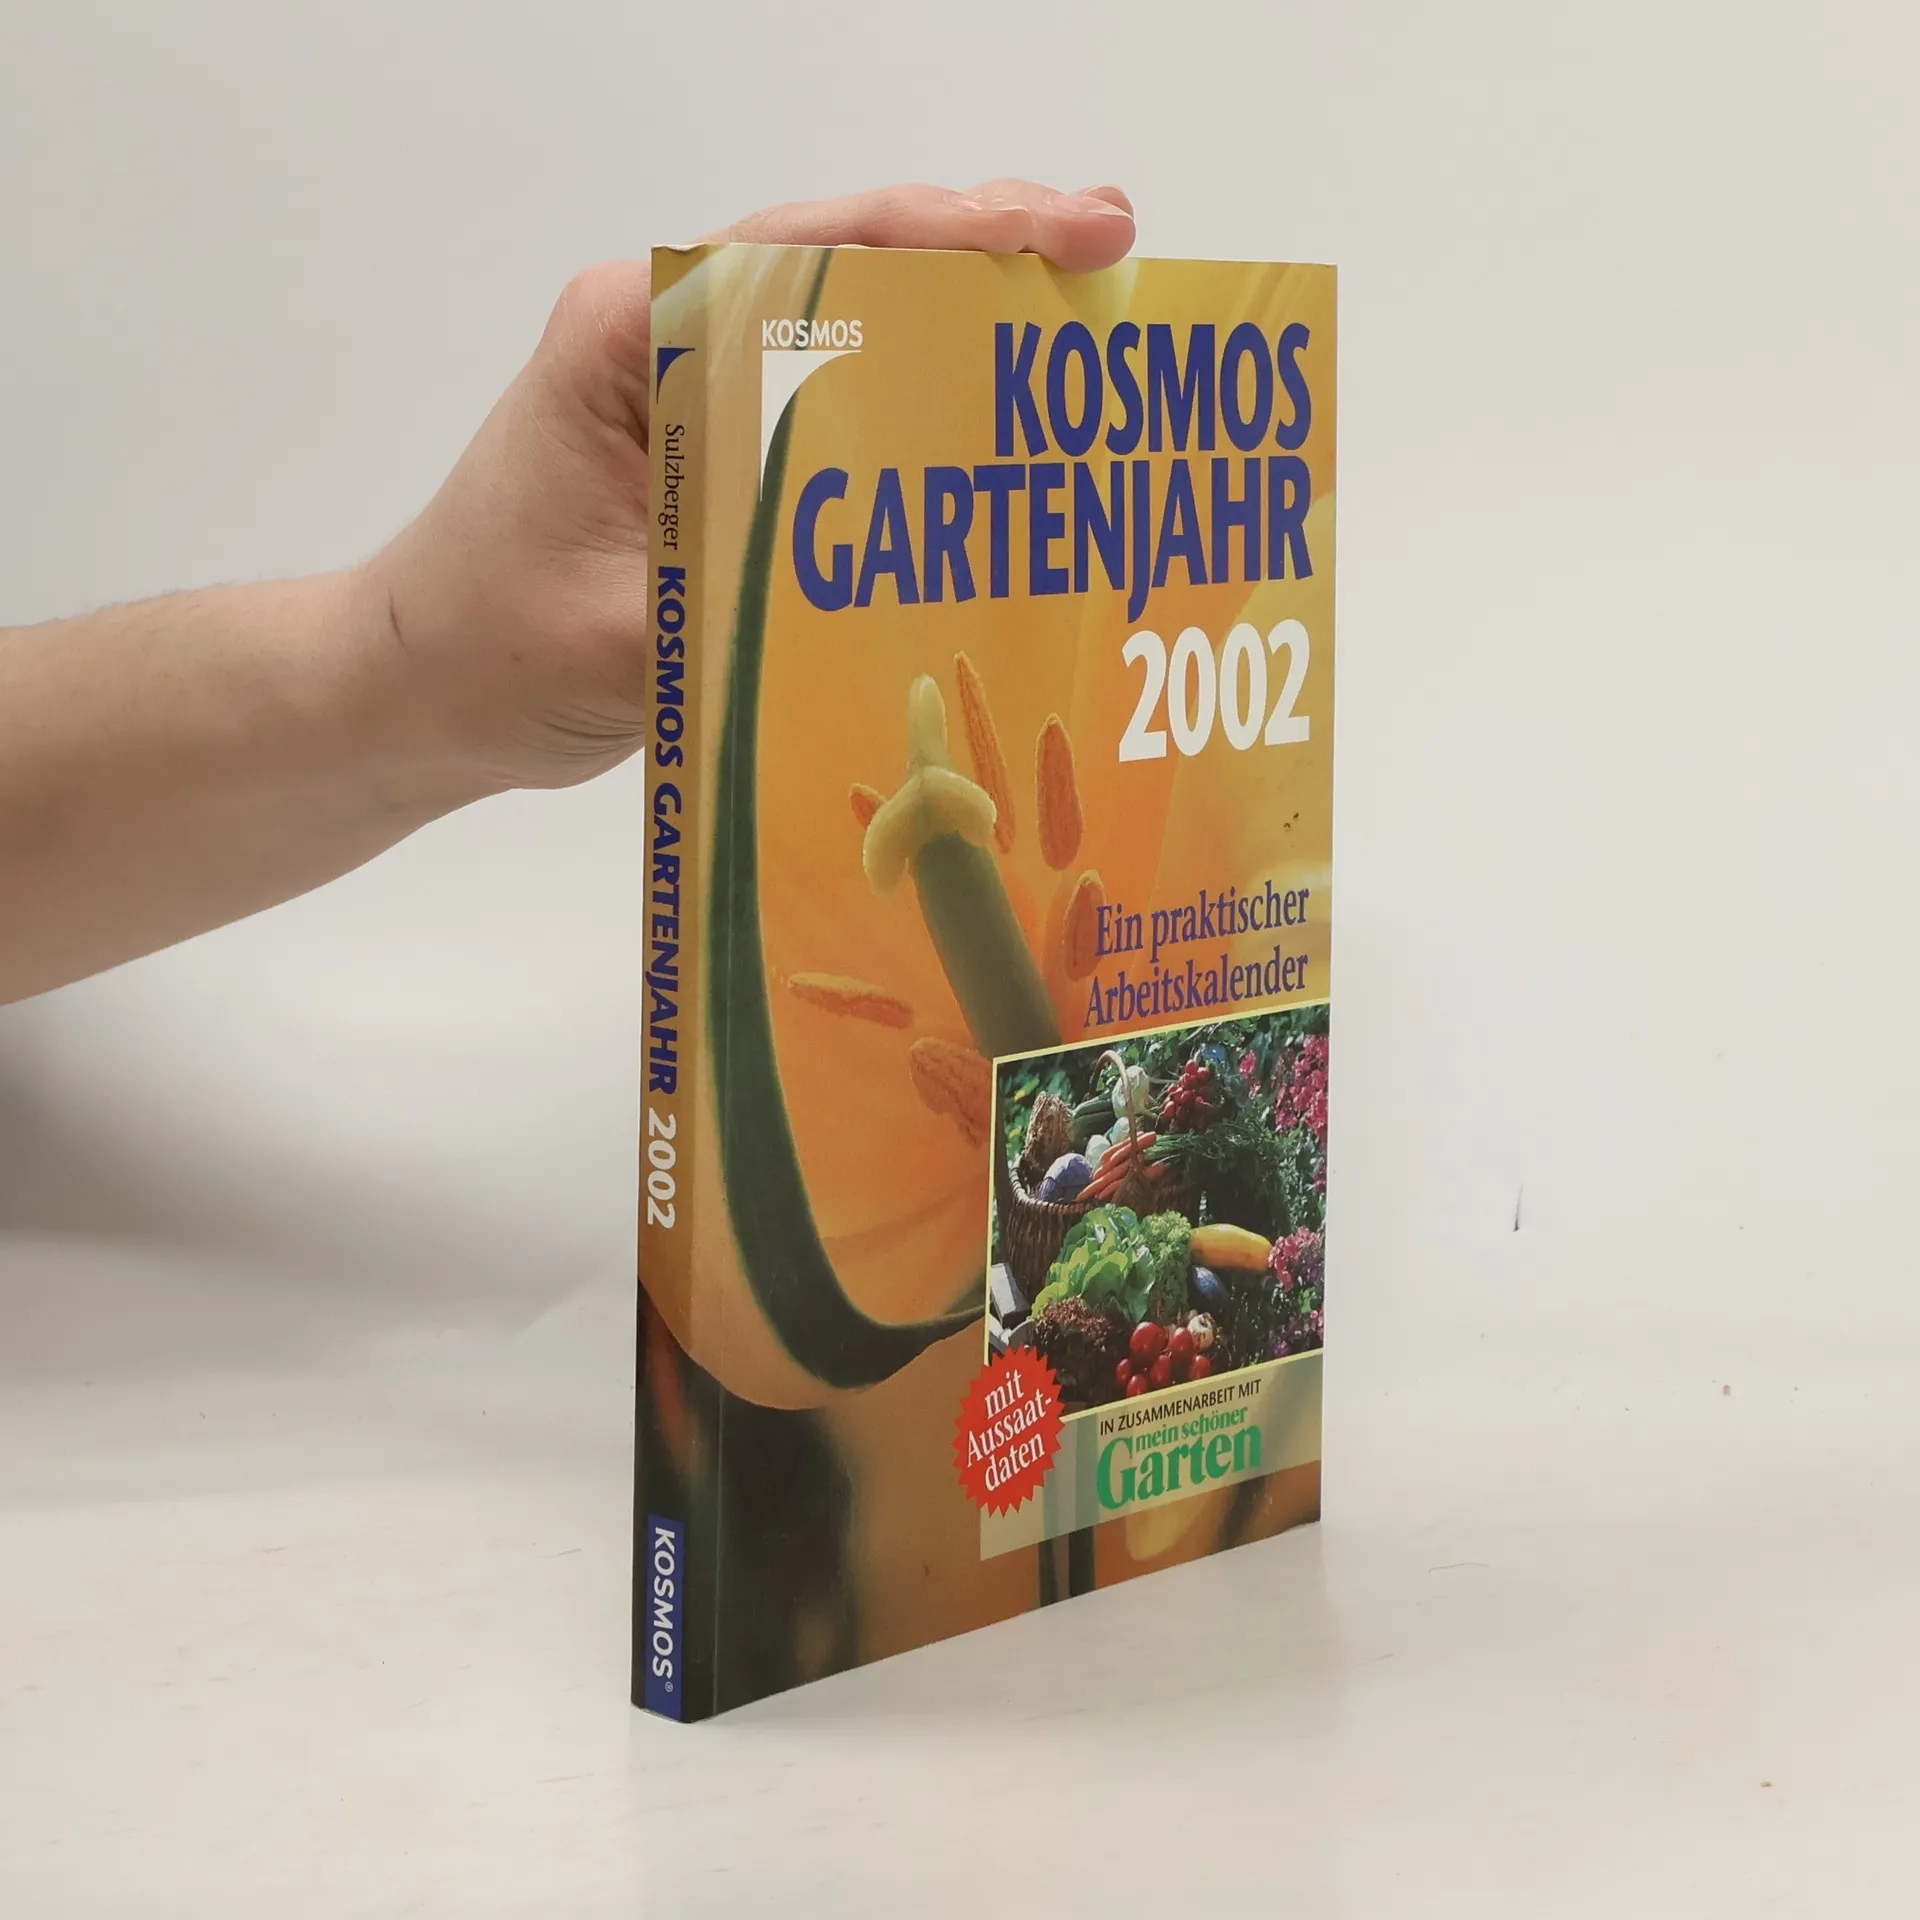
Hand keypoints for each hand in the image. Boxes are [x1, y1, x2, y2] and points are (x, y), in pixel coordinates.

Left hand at [364, 180, 1136, 798]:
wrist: (416, 690)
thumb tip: (886, 611)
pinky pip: (833, 406)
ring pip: (847, 323)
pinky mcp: (713, 455)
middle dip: (981, 249)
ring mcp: (690, 393)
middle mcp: (663, 340)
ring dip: (960, 314)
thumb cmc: (483, 651)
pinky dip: (920, 399)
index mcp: (628, 338)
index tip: (1057, 233)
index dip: (943, 235)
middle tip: (1109, 248)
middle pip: (843, 261)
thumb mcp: (616, 641)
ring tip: (1079, 308)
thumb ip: (737, 612)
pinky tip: (997, 420)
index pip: (804, 251)